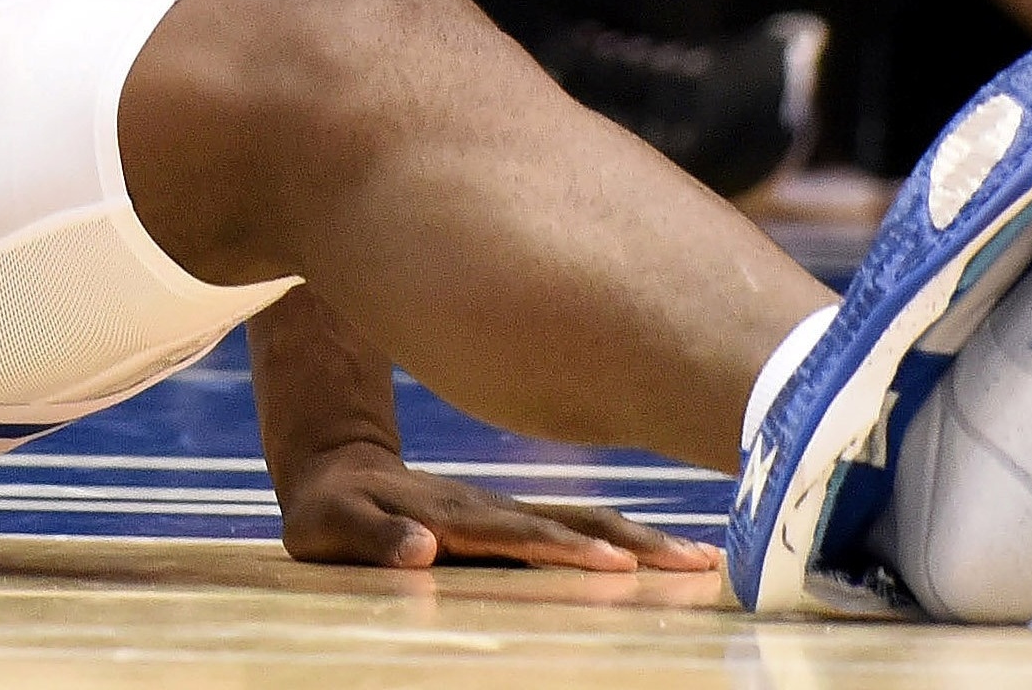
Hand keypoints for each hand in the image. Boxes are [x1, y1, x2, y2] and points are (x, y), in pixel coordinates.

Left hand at [275, 440, 717, 573]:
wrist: (338, 465)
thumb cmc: (331, 511)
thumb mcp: (331, 526)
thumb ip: (374, 538)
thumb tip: (424, 550)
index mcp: (451, 516)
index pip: (515, 536)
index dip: (562, 550)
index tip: (612, 564)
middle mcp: (490, 508)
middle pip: (570, 523)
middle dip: (630, 543)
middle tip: (691, 562)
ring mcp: (506, 507)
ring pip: (583, 518)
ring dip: (640, 538)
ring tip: (700, 557)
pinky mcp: (514, 515)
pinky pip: (576, 521)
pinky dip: (623, 534)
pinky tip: (665, 551)